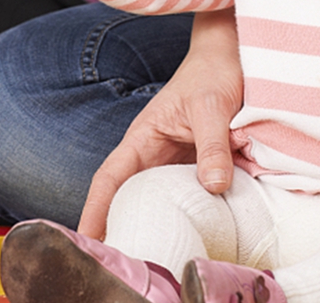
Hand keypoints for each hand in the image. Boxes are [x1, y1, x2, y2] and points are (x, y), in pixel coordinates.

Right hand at [78, 8, 242, 239]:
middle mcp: (156, 154)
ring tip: (156, 261)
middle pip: (133, 197)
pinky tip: (200, 235)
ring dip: (161, 225)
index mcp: (144, 137)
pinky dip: (194, 214)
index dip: (95, 210)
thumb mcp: (211, 106)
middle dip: (125, 228)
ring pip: (163, 200)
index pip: (110, 178)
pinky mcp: (200, 165)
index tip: (86, 240)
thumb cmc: (213, 72)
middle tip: (126, 264)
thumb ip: (212, 145)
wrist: (233, 56)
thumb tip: (215, 186)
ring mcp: (178, 162)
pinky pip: (193, 194)